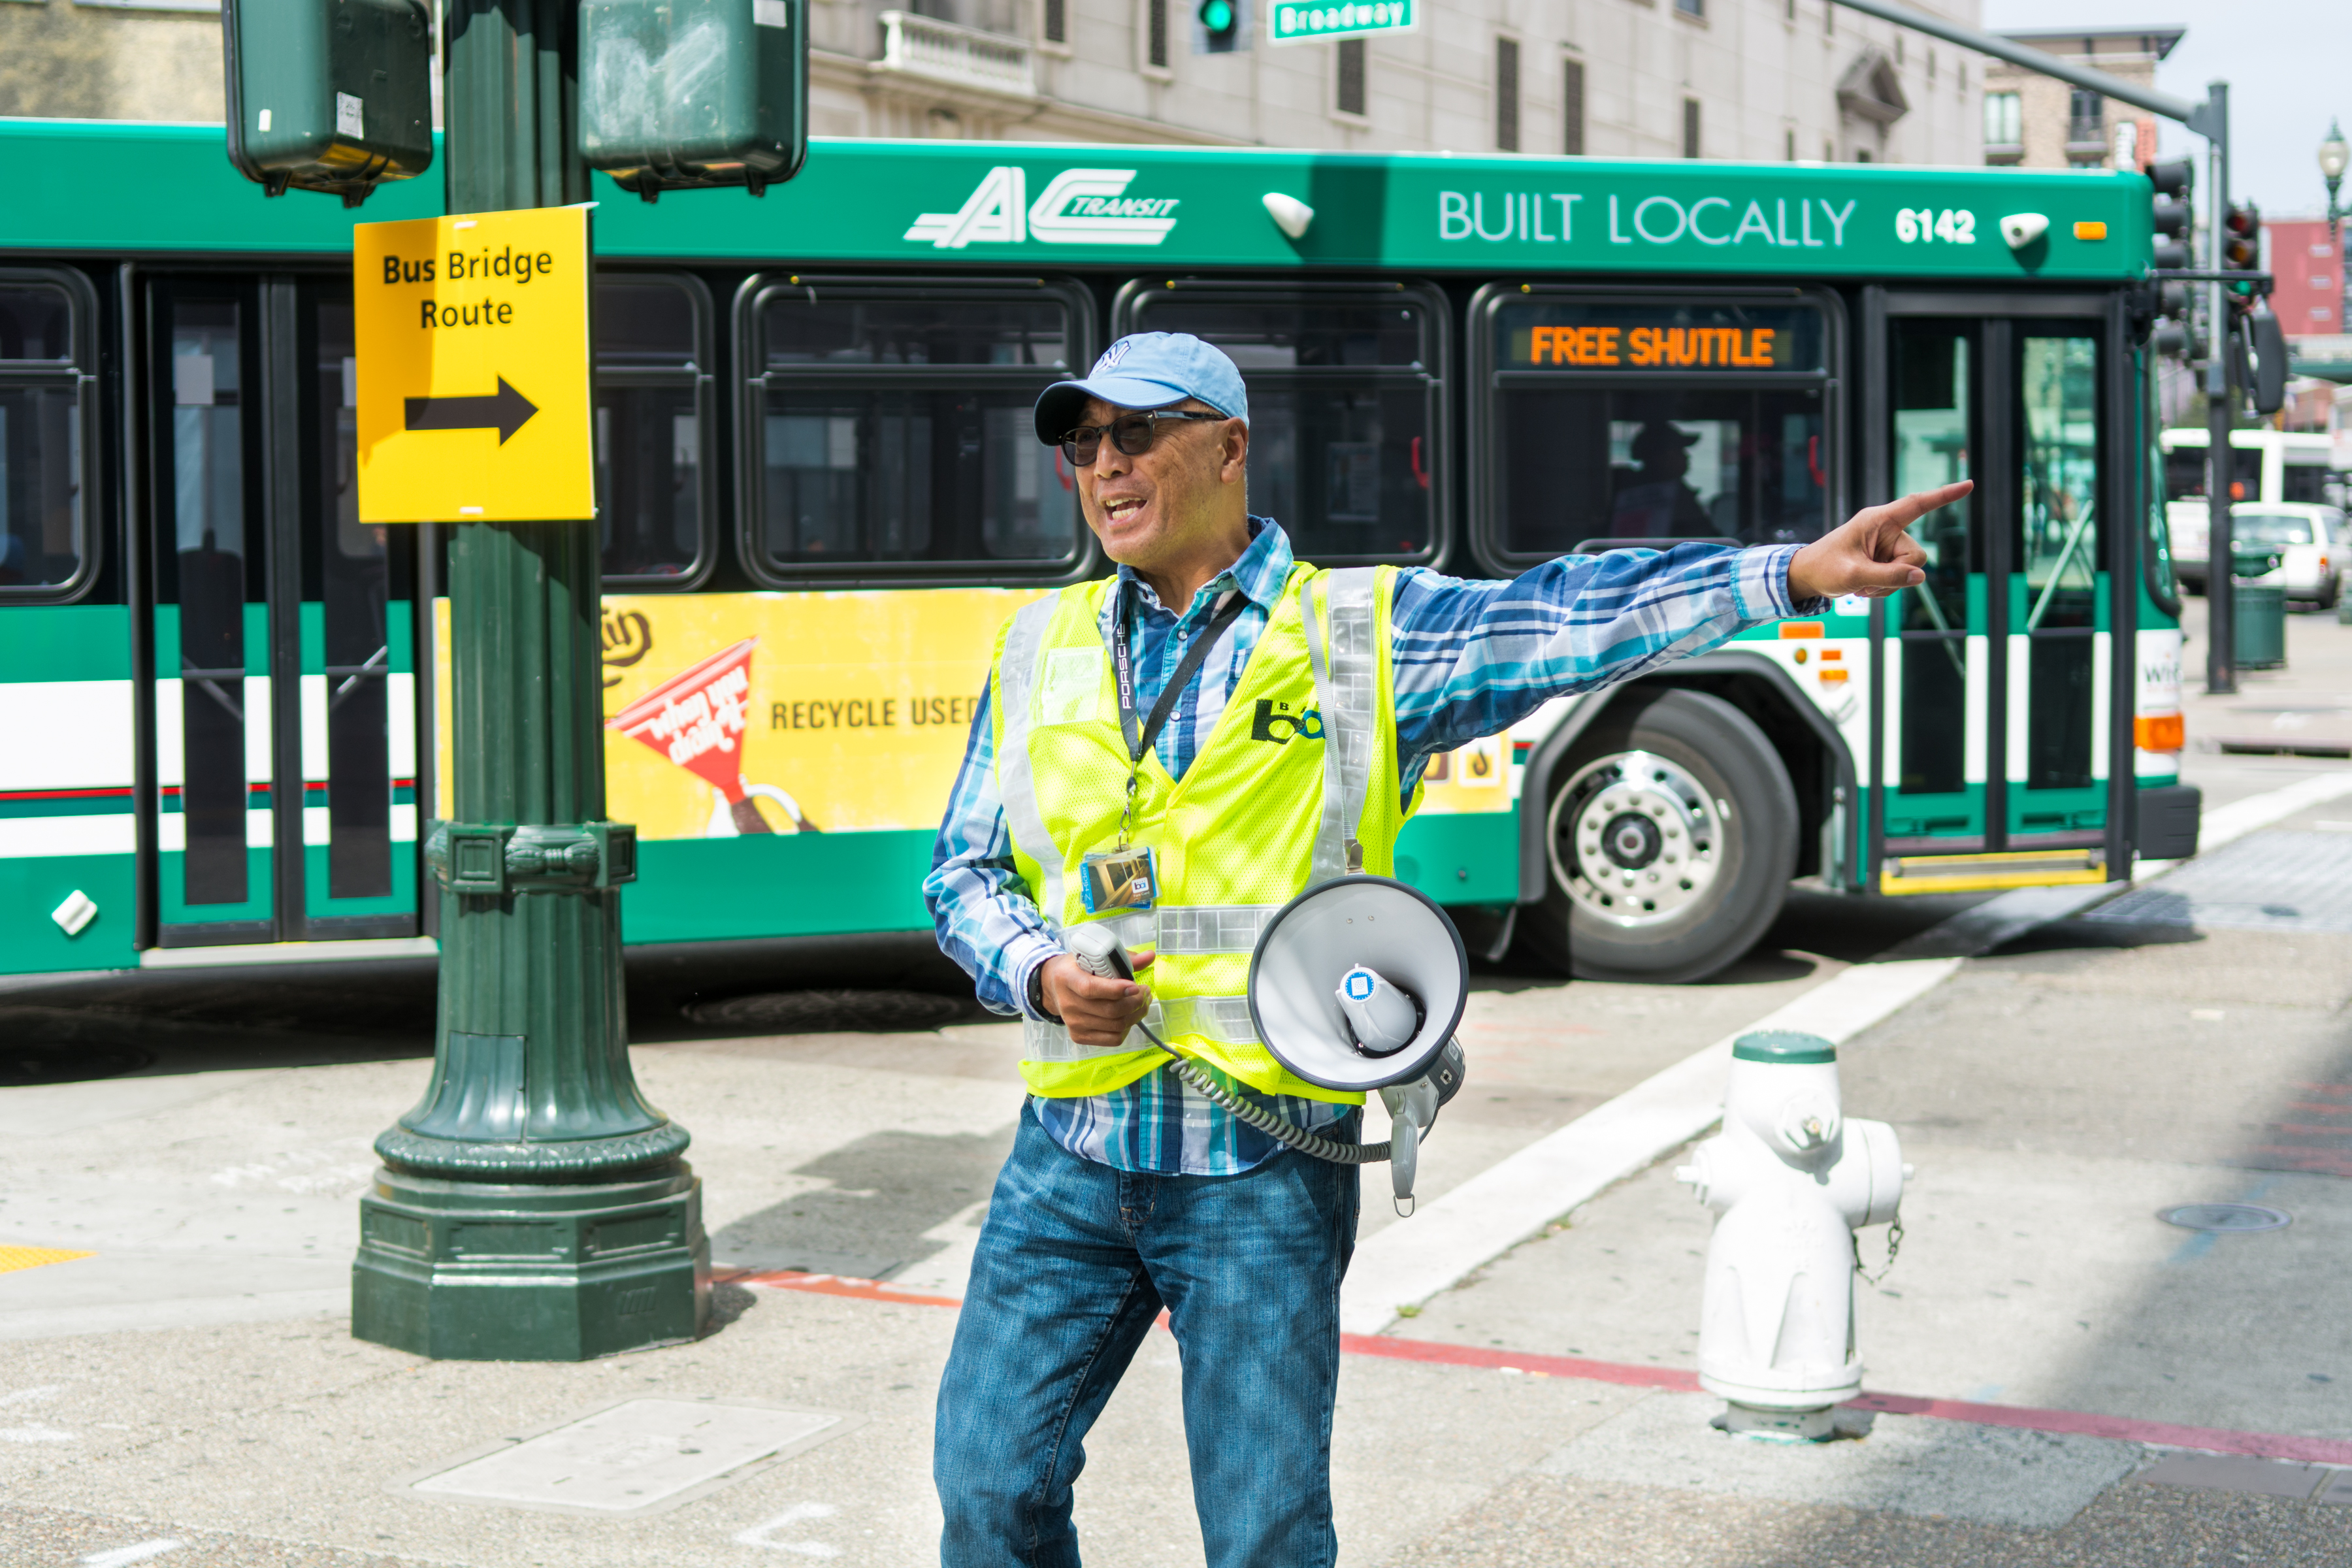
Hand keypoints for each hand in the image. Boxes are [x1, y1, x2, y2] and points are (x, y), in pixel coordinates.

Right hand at [1037, 953, 1153, 1046]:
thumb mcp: (1093, 956)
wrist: (1054, 987)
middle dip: (1135, 1002)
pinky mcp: (1079, 1036)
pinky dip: (1127, 1028)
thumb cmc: (1078, 969)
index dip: (1116, 989)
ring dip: (1136, 1014)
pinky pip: (1112, 1039)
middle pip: (1109, 1011)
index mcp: (1067, 978)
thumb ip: (1122, 957)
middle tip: (1145, 992)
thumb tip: (1150, 956)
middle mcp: (1068, 1003)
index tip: (1135, 986)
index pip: (1091, 989)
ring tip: (1142, 1002)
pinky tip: (1130, 1017)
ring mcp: (1073, 1023)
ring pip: (1115, 1026)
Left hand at [1785, 480, 1972, 602]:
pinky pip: (1901, 580)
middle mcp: (1887, 530)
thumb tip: (1920, 577)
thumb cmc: (1824, 568)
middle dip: (1896, 576)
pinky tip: (1864, 586)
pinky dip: (1884, 588)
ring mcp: (1888, 547)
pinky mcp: (1886, 561)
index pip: (1917, 504)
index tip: (1969, 484)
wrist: (1808, 577)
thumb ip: (1887, 576)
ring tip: (1861, 584)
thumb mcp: (1853, 574)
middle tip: (1866, 582)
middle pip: (1916, 557)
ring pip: (1910, 572)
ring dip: (1887, 585)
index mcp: (1878, 520)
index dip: (1944, 496)